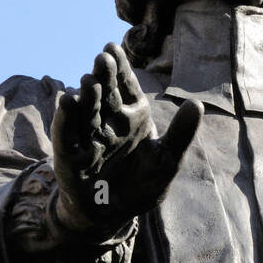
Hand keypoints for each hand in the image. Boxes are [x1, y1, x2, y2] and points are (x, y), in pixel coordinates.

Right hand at [51, 42, 202, 236]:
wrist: (113, 215)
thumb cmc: (140, 185)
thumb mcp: (167, 161)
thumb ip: (181, 135)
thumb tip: (197, 105)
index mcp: (130, 117)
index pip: (124, 86)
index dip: (120, 68)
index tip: (114, 47)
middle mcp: (106, 122)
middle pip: (104, 95)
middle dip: (103, 77)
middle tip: (102, 57)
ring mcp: (87, 138)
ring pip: (86, 113)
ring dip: (86, 97)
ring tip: (88, 80)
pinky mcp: (71, 157)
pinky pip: (67, 136)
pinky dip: (66, 120)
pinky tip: (66, 101)